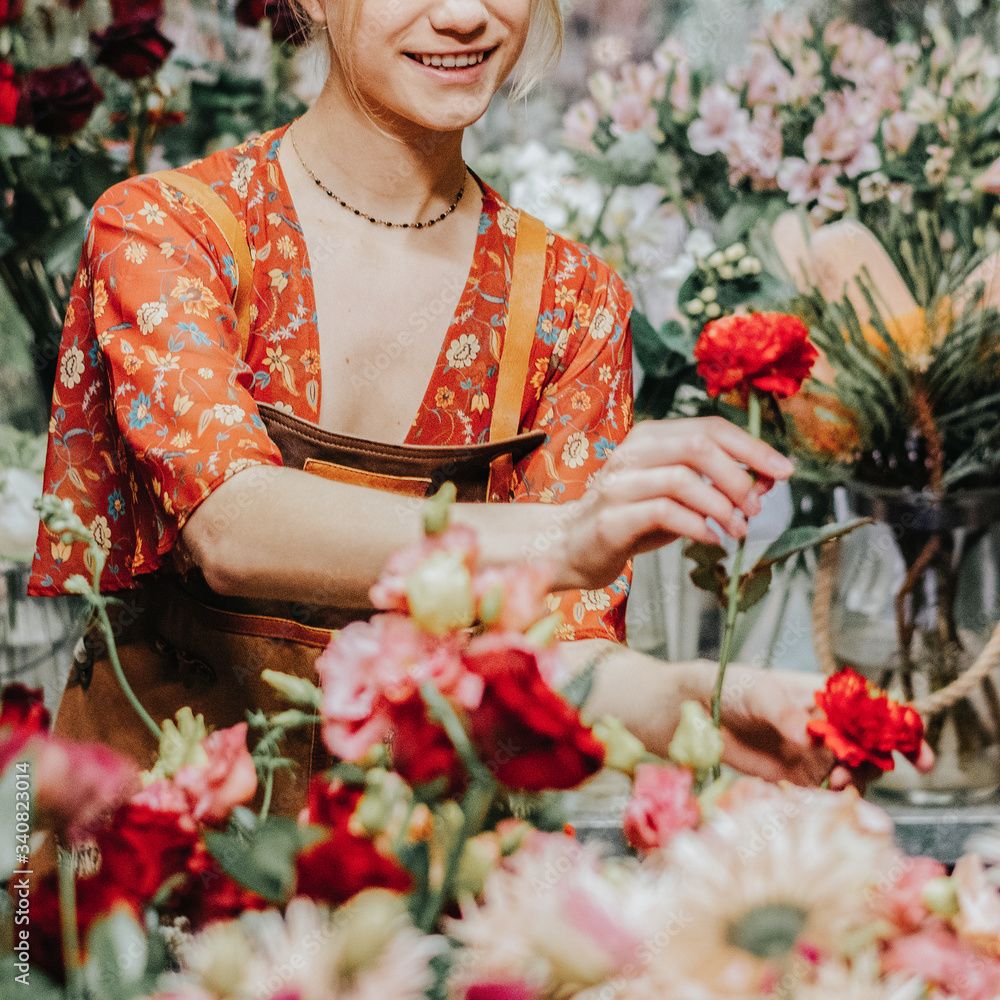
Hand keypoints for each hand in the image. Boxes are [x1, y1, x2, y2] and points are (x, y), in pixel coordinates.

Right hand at [560, 416, 794, 590]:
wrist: (571, 546)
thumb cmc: (630, 519)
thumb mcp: (678, 497)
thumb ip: (715, 484)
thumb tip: (767, 481)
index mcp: (651, 439)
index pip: (709, 428)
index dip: (752, 448)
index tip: (784, 471)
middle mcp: (632, 453)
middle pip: (697, 446)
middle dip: (738, 475)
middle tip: (756, 506)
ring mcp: (618, 485)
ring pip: (682, 478)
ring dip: (721, 505)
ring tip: (737, 528)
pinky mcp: (611, 519)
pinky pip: (663, 513)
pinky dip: (697, 526)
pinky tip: (711, 539)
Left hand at [717, 665, 934, 791]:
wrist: (698, 711)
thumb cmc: (732, 687)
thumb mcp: (759, 692)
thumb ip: (784, 712)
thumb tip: (808, 734)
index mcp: (829, 697)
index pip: (878, 714)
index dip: (904, 734)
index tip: (920, 757)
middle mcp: (831, 727)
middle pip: (873, 750)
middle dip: (875, 765)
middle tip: (850, 774)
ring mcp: (817, 754)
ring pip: (854, 775)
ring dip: (853, 783)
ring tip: (832, 783)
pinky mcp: (798, 778)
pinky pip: (825, 795)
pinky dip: (830, 801)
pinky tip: (821, 801)